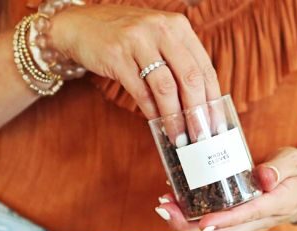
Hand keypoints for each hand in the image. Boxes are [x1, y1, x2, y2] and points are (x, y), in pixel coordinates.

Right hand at [50, 5, 219, 120]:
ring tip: (180, 137)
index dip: (213, 102)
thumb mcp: (159, 43)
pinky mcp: (117, 55)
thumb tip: (199, 110)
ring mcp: (138, 40)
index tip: (216, 126)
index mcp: (179, 28)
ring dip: (175, 118)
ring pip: (166, 88)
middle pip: (190, 79)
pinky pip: (141, 91)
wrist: (80, 26)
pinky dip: (152, 112)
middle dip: (198, 114)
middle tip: (201, 137)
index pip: (205, 69)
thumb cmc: (127, 41)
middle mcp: (162, 30)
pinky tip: (158, 125)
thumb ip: (180, 67)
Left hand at [155, 147, 296, 230]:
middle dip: (191, 225)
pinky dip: (196, 216)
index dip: (224, 221)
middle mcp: (261, 219)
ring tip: (164, 206)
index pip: (248, 215)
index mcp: (276, 204)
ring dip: (189, 222)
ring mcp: (252, 221)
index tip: (202, 223)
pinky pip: (220, 222)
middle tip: (165, 209)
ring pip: (218, 230)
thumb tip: (263, 177)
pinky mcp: (245, 217)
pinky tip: (179, 202)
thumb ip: (280, 168)